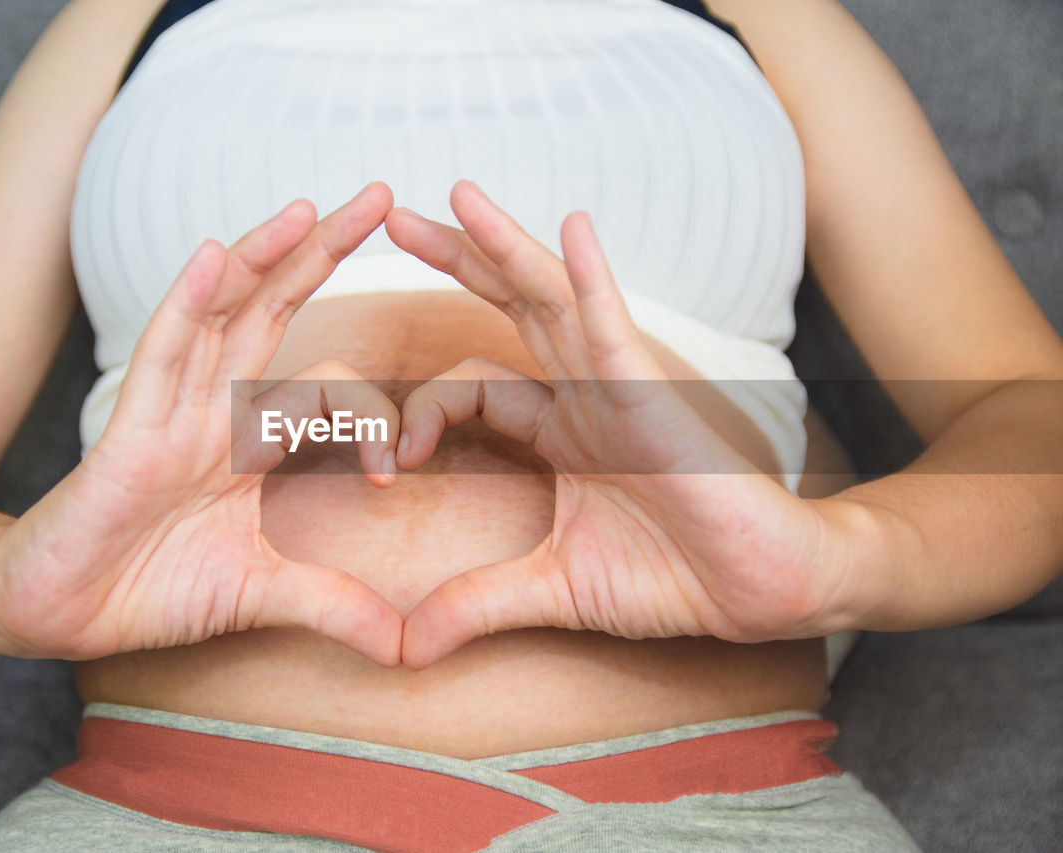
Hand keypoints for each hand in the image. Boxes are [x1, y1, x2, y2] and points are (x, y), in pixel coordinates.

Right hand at [0, 182, 405, 665]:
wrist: (53, 613)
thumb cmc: (146, 588)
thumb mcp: (261, 594)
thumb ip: (334, 606)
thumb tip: (408, 650)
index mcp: (248, 442)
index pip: (322, 387)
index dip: (368, 416)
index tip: (389, 476)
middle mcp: (213, 410)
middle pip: (274, 313)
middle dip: (322, 255)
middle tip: (377, 198)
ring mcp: (170, 411)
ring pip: (222, 315)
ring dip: (264, 257)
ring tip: (307, 207)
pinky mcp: (128, 430)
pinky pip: (161, 353)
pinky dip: (188, 304)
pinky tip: (217, 254)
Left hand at [385, 179, 857, 668]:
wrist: (760, 590)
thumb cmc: (674, 576)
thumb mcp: (551, 588)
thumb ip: (475, 604)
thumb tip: (402, 650)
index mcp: (559, 429)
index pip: (474, 388)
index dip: (424, 410)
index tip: (392, 458)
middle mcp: (585, 394)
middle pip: (510, 310)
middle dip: (456, 261)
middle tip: (395, 216)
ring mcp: (620, 387)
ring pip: (554, 301)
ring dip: (505, 247)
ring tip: (456, 196)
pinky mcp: (655, 399)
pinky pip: (615, 331)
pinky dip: (593, 280)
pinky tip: (574, 228)